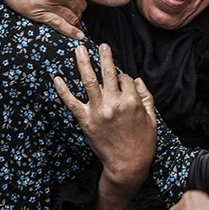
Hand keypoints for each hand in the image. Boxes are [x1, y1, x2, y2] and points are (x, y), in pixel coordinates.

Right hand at [0, 0, 86, 39]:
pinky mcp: (39, 11)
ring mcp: (50, 2)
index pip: (81, 0)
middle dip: (77, 17)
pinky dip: (71, 32)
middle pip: (78, 10)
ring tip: (76, 31)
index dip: (80, 8)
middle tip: (75, 22)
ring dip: (74, 25)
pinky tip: (78, 37)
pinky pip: (59, 24)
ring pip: (71, 18)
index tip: (77, 12)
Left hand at [54, 44, 156, 187]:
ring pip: (88, 81)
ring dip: (83, 62)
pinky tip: (57, 78)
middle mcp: (113, 103)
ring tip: (78, 49)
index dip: (124, 77)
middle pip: (108, 73)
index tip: (122, 79)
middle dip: (104, 56)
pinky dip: (63, 90)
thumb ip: (145, 96)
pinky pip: (71, 102)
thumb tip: (136, 79)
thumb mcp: (151, 117)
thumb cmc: (142, 142)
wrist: (128, 165)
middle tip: (101, 45)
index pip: (125, 78)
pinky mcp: (85, 121)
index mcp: (131, 101)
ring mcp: (98, 111)